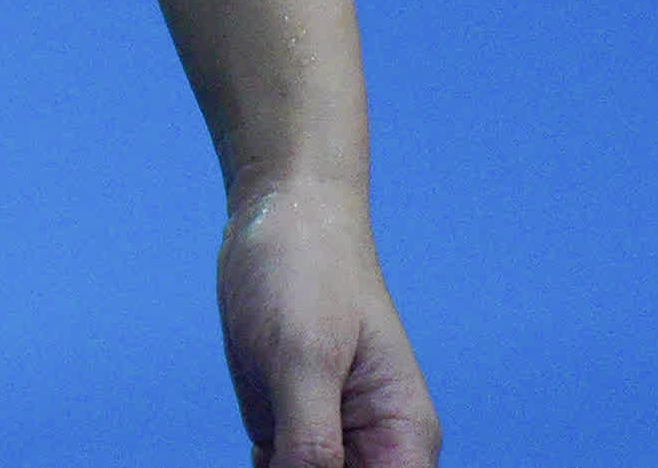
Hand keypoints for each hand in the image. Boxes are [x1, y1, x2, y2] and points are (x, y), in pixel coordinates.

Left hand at [221, 174, 437, 466]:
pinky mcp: (285, 426)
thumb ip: (310, 438)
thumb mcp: (305, 357)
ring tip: (261, 449)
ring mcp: (328, 439)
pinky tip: (254, 453)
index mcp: (403, 439)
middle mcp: (373, 448)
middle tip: (270, 455)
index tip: (294, 465)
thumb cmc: (307, 271)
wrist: (280, 215)